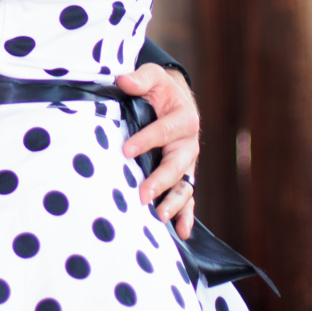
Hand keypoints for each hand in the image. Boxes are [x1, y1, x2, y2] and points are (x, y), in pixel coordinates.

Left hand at [114, 64, 198, 239]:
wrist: (176, 101)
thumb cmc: (160, 90)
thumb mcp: (153, 78)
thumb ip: (140, 79)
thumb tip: (122, 81)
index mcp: (183, 118)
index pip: (163, 131)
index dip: (145, 140)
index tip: (126, 150)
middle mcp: (189, 144)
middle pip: (176, 165)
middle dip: (160, 180)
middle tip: (142, 195)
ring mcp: (188, 163)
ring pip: (184, 185)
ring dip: (173, 202)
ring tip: (159, 216)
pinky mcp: (184, 176)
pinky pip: (187, 198)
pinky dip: (187, 215)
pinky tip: (183, 232)